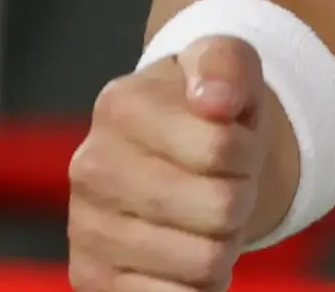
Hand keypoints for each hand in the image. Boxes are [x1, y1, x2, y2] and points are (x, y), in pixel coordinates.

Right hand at [66, 36, 273, 291]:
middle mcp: (91, 168)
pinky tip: (185, 257)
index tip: (234, 141)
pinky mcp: (91, 280)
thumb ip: (226, 66)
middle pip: (219, 208)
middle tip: (225, 185)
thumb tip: (215, 101)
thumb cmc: (208, 111)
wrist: (174, 158)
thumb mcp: (227, 65)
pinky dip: (200, 287)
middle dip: (240, 199)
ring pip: (205, 262)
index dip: (248, 151)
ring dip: (225, 245)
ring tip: (205, 219)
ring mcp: (87, 229)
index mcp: (120, 106)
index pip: (223, 148)